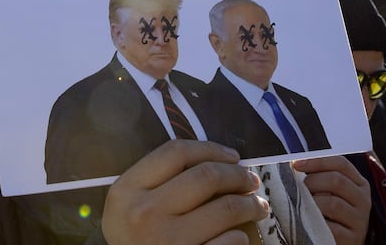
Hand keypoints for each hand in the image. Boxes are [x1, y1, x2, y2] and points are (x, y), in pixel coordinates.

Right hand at [102, 140, 268, 244]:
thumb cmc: (132, 239)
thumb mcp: (130, 205)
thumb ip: (159, 181)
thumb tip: (216, 163)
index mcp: (127, 190)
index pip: (176, 152)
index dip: (211, 149)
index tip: (232, 156)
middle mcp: (145, 213)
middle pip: (206, 176)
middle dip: (238, 175)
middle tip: (251, 180)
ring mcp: (167, 241)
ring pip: (226, 208)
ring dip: (251, 204)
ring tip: (258, 205)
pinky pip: (228, 242)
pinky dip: (240, 236)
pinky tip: (240, 235)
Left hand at [293, 156, 370, 244]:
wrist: (343, 242)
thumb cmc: (332, 213)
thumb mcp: (331, 192)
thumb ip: (321, 176)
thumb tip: (296, 163)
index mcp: (359, 183)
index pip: (340, 163)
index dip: (317, 161)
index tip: (296, 164)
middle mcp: (363, 200)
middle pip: (336, 180)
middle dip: (312, 182)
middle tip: (300, 189)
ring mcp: (360, 220)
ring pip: (333, 203)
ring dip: (313, 203)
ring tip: (305, 206)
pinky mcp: (352, 238)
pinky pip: (331, 227)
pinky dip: (317, 223)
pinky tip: (311, 222)